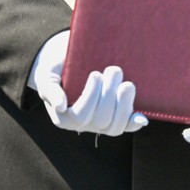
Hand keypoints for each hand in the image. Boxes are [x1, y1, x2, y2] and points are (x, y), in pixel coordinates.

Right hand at [28, 31, 147, 136]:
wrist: (70, 63)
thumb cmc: (56, 70)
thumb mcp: (47, 77)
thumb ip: (50, 90)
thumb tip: (61, 106)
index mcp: (64, 118)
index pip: (80, 116)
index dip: (91, 96)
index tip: (95, 74)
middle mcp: (83, 125)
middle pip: (101, 119)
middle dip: (110, 94)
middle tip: (113, 70)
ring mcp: (101, 123)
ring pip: (115, 126)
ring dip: (125, 104)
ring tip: (126, 84)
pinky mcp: (116, 117)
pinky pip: (125, 127)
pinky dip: (134, 123)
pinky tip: (142, 117)